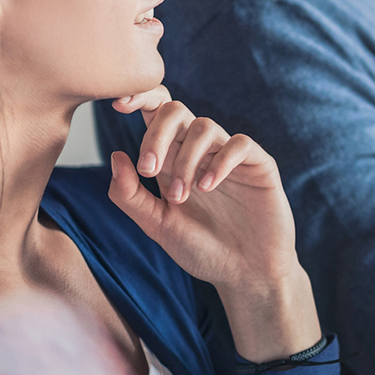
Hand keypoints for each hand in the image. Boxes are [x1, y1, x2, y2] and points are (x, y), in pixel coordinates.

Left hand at [106, 87, 320, 360]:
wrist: (246, 275)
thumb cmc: (202, 251)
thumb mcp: (158, 226)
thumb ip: (130, 196)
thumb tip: (116, 155)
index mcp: (172, 159)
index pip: (156, 113)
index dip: (139, 98)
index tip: (118, 106)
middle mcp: (200, 152)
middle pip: (176, 111)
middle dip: (157, 135)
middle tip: (148, 170)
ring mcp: (230, 156)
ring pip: (204, 126)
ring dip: (185, 159)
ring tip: (182, 196)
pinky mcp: (258, 165)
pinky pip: (239, 144)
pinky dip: (220, 161)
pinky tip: (208, 187)